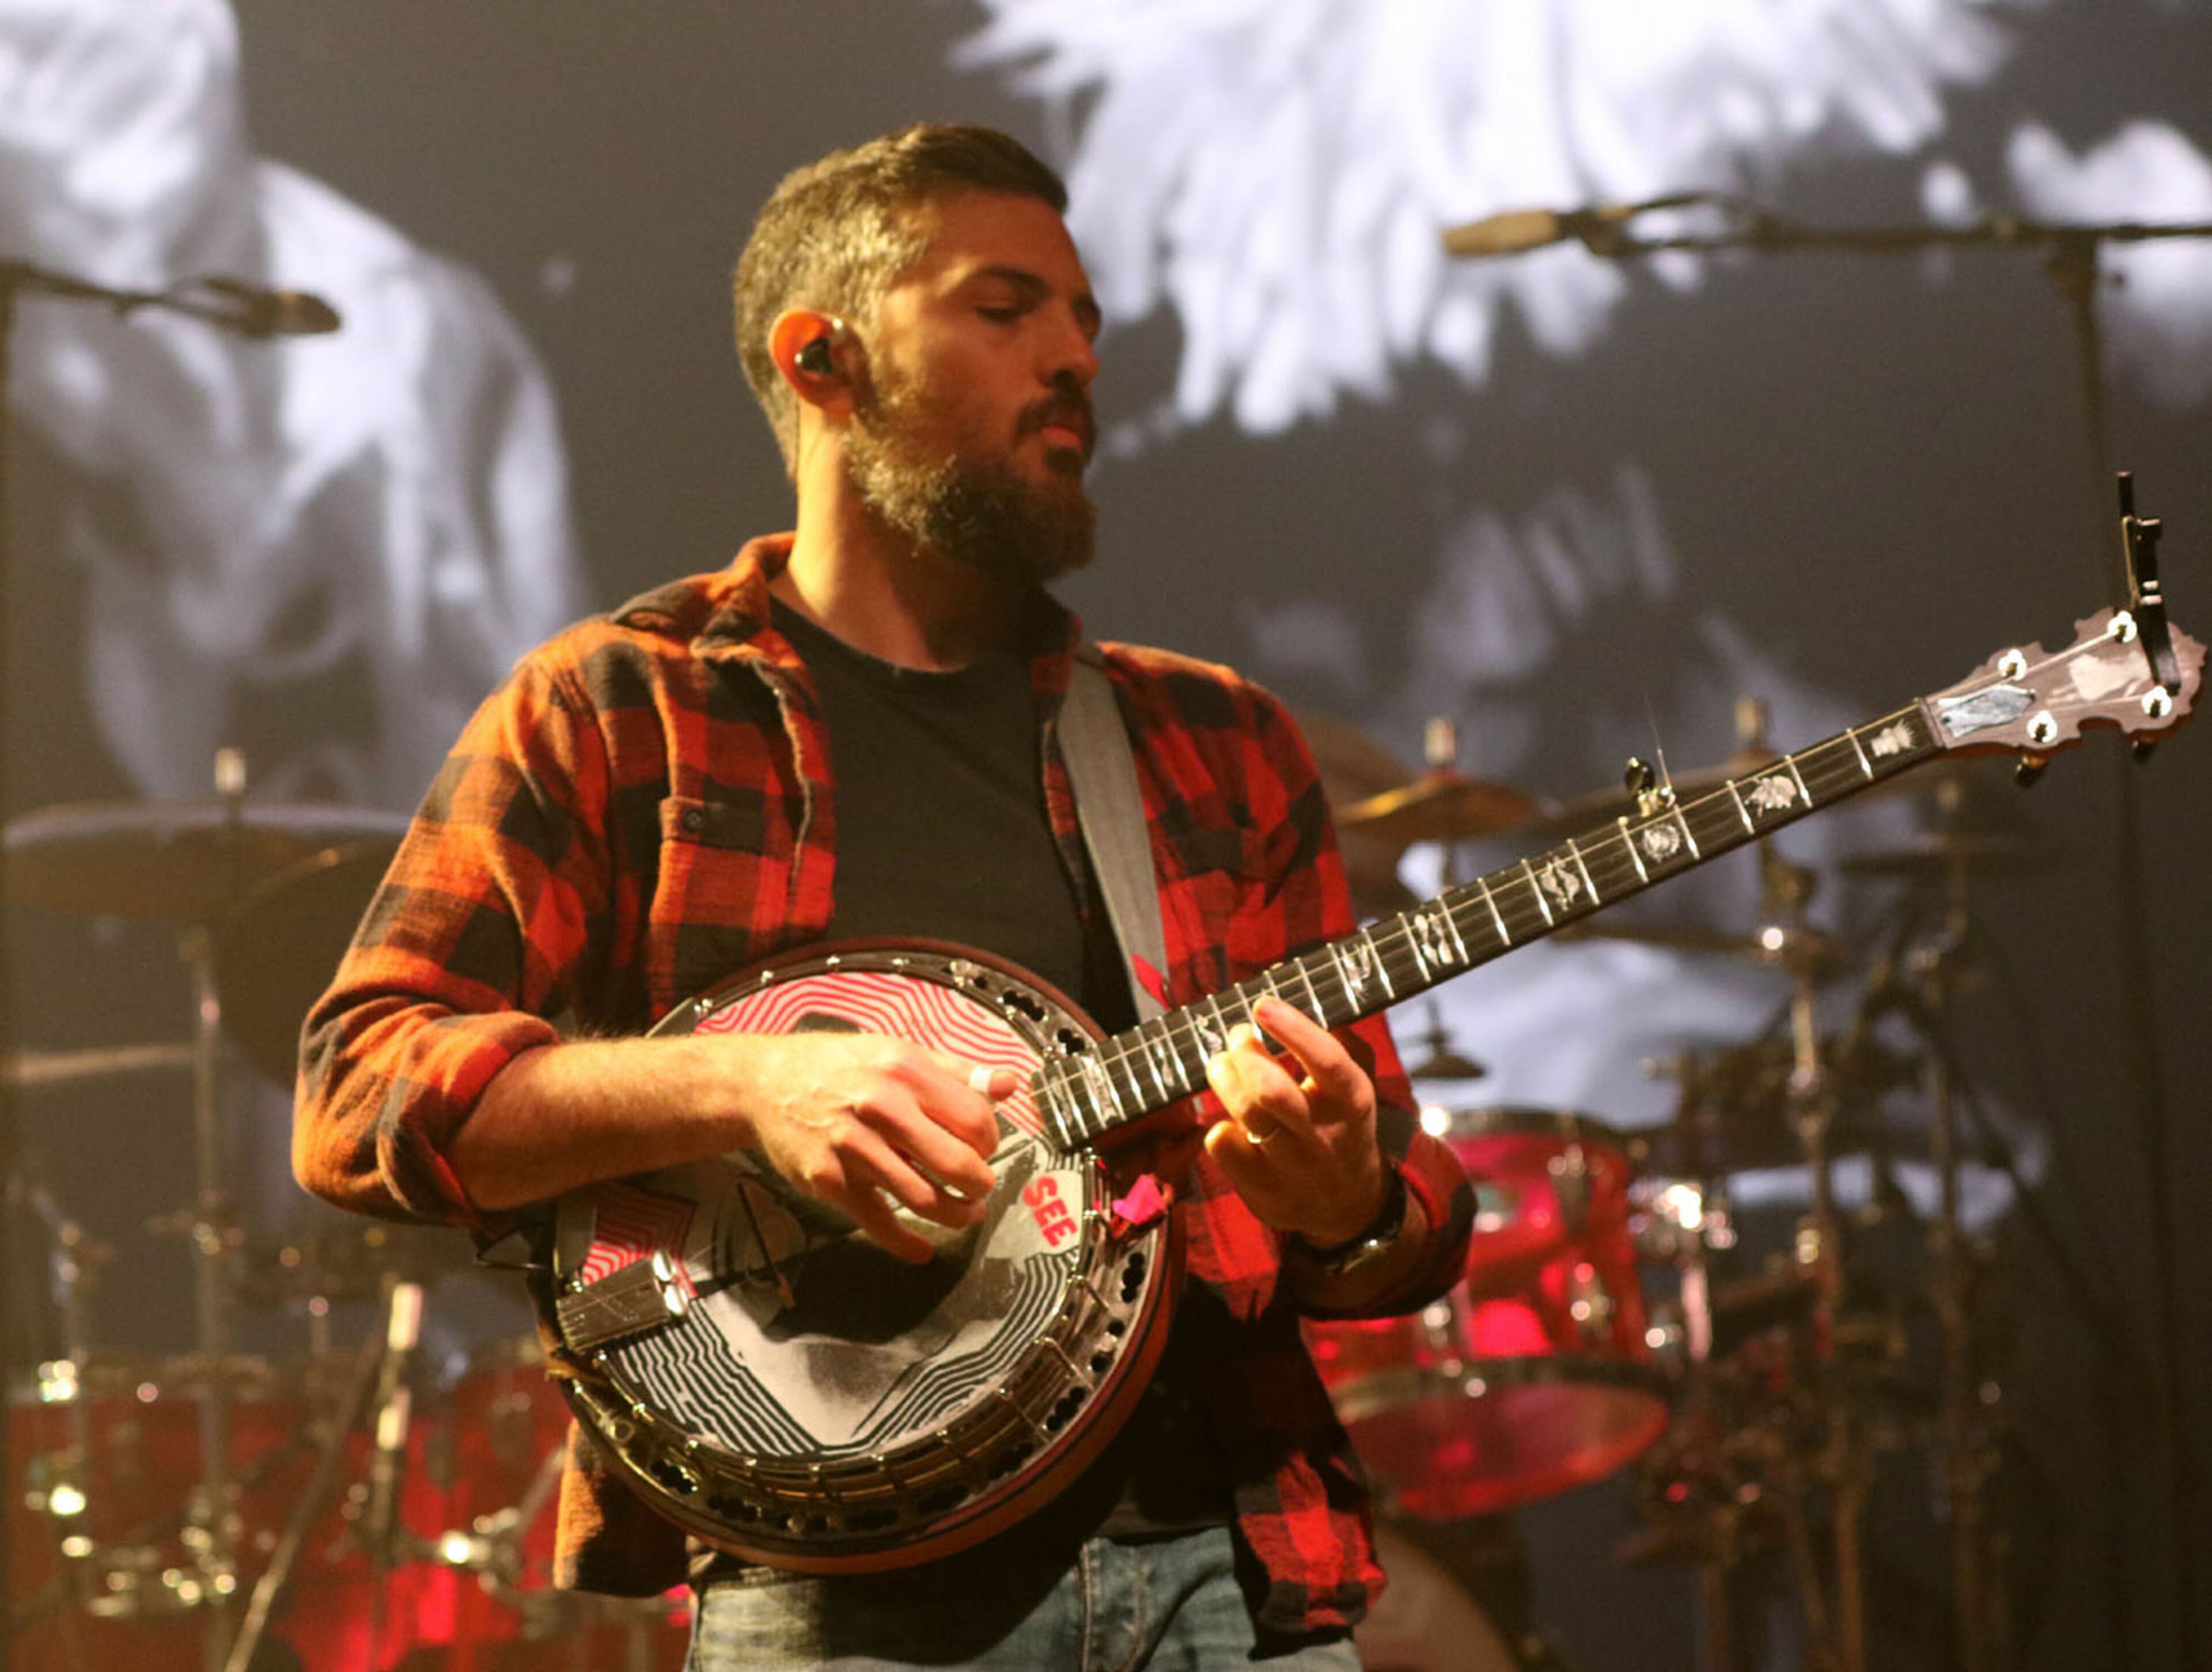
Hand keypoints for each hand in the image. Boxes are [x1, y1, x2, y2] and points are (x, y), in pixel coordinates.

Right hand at [727, 1033, 1017, 1262]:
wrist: (766, 1083)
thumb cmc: (841, 1066)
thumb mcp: (899, 1053)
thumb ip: (957, 1072)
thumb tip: (1011, 1084)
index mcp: (906, 1072)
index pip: (975, 1120)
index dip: (990, 1140)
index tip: (983, 1147)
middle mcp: (881, 1108)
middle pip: (956, 1163)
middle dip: (979, 1184)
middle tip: (981, 1187)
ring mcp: (854, 1148)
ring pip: (923, 1199)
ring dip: (955, 1215)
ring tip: (966, 1213)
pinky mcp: (831, 1181)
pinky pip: (878, 1222)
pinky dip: (906, 1244)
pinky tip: (923, 1251)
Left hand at [1200, 997, 1385, 1244]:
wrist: (1346, 1205)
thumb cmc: (1341, 1124)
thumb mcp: (1353, 1085)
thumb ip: (1336, 1042)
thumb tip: (1295, 998)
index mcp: (1352, 1100)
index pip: (1326, 1060)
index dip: (1292, 1028)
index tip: (1262, 1004)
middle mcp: (1323, 1134)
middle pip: (1272, 1090)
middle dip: (1245, 1052)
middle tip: (1238, 1035)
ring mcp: (1291, 1165)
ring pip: (1244, 1114)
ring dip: (1223, 1077)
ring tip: (1220, 1064)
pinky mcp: (1261, 1187)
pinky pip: (1223, 1145)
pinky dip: (1217, 1124)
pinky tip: (1228, 1118)